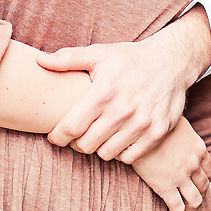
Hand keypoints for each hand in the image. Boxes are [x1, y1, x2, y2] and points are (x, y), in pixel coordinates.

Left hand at [36, 7, 210, 161]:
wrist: (170, 61)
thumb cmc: (128, 58)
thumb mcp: (98, 53)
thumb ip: (67, 59)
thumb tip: (39, 61)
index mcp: (104, 91)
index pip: (71, 127)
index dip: (57, 136)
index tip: (54, 136)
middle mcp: (123, 110)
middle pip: (86, 145)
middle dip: (75, 142)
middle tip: (74, 135)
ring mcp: (142, 124)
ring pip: (106, 153)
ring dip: (97, 147)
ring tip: (95, 134)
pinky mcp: (156, 133)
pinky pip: (128, 157)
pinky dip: (119, 152)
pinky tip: (116, 137)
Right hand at [132, 117, 210, 210]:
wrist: (137, 126)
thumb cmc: (153, 120)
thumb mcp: (176, 122)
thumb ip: (183, 133)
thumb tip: (178, 133)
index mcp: (198, 147)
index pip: (209, 170)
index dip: (203, 179)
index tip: (196, 182)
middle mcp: (194, 163)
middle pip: (203, 186)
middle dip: (197, 194)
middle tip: (188, 197)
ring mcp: (181, 176)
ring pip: (195, 201)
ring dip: (190, 208)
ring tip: (182, 210)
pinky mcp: (166, 186)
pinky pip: (178, 207)